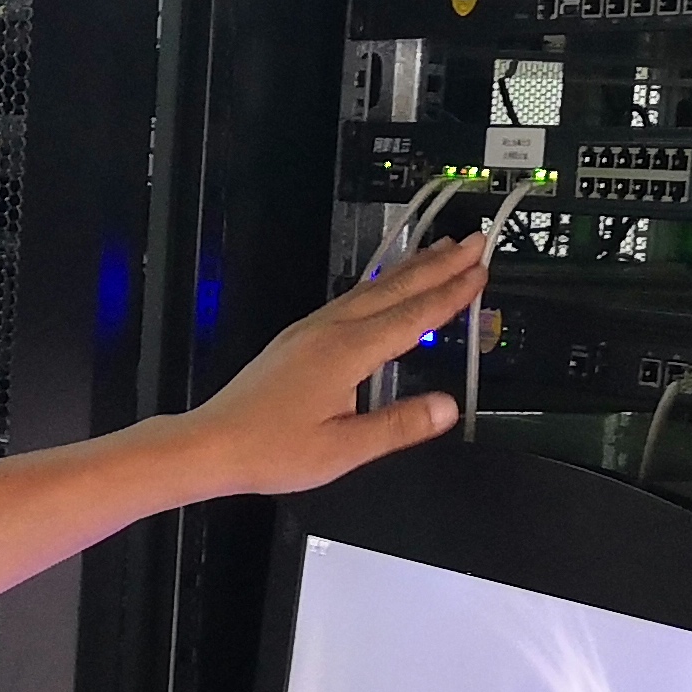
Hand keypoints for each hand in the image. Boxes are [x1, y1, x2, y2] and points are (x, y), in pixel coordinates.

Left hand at [175, 228, 492, 497]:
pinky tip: (384, 289)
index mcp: (346, 352)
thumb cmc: (270, 450)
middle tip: (472, 242)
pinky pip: (350, 299)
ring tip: (438, 251)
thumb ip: (398, 426)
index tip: (480, 270)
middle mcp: (329, 330)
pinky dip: (380, 286)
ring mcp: (310, 330)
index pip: (413, 316)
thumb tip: (446, 408)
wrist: (211, 443)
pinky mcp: (298, 338)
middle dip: (438, 264)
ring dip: (409, 269)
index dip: (451, 293)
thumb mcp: (342, 449)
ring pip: (370, 288)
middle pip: (394, 288)